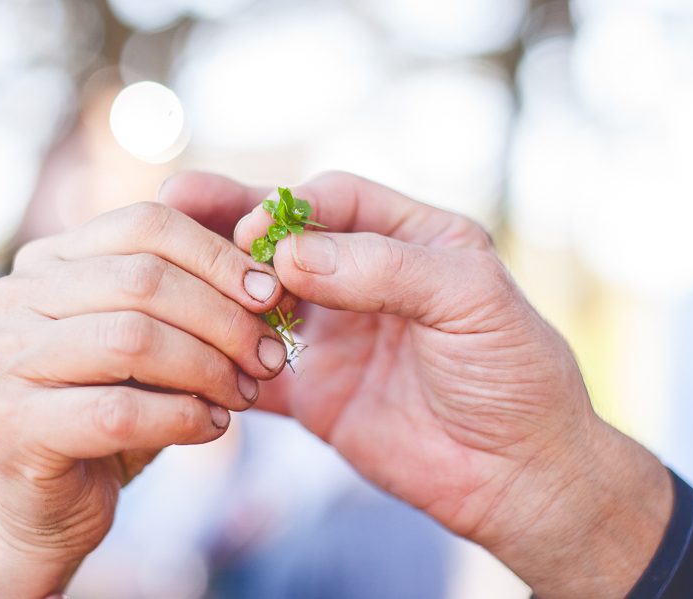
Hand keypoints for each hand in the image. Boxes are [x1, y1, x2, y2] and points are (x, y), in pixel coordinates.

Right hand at [0, 202, 287, 597]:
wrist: (50, 505)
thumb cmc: (114, 410)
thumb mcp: (157, 342)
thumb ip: (197, 300)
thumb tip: (275, 277)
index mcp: (49, 259)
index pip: (145, 223)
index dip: (218, 255)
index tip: (269, 294)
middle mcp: (15, 295)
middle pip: (144, 279)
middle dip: (224, 318)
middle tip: (269, 356)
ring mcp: (4, 356)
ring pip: (133, 340)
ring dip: (209, 368)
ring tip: (245, 395)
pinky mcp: (13, 423)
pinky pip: (119, 411)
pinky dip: (183, 417)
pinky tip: (213, 427)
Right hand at [160, 172, 672, 598]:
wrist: (518, 476)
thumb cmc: (515, 375)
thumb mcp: (470, 301)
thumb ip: (387, 269)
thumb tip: (293, 255)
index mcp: (411, 240)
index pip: (335, 200)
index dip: (287, 206)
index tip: (249, 230)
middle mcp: (366, 280)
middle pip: (285, 240)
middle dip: (230, 225)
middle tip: (176, 209)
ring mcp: (336, 335)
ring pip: (261, 297)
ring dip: (221, 289)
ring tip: (173, 282)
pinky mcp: (315, 391)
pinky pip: (256, 365)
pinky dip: (223, 359)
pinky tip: (190, 351)